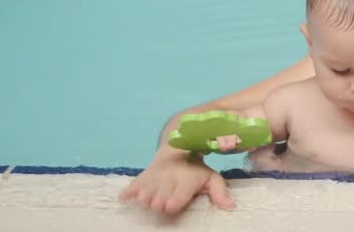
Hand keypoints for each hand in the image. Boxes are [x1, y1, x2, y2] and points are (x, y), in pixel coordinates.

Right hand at [119, 151, 233, 214]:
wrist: (179, 147)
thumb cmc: (196, 169)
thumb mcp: (211, 177)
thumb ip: (220, 192)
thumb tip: (230, 206)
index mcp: (186, 182)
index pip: (176, 197)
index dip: (173, 203)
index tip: (172, 206)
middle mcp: (169, 179)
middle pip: (158, 199)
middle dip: (158, 203)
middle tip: (161, 203)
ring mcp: (155, 177)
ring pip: (144, 192)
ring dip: (145, 198)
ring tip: (147, 199)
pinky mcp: (144, 175)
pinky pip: (133, 184)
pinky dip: (129, 191)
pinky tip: (123, 198)